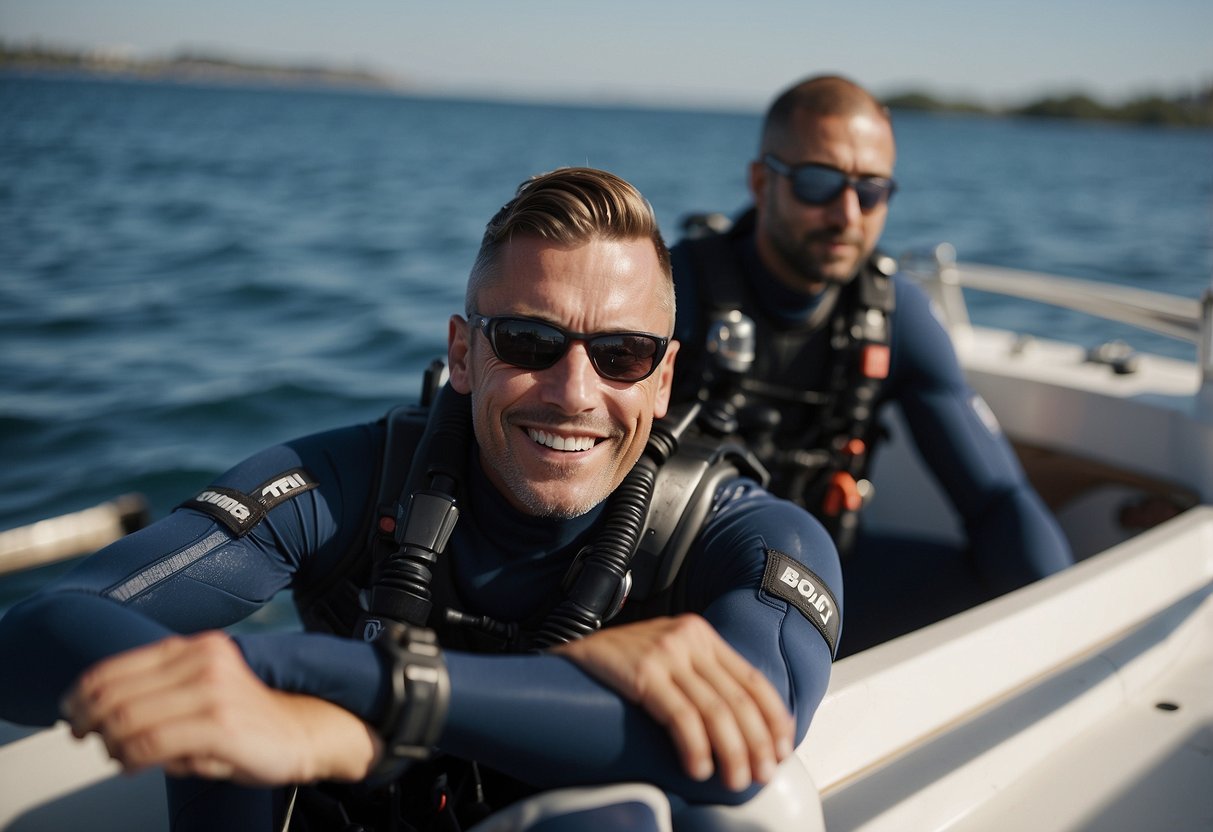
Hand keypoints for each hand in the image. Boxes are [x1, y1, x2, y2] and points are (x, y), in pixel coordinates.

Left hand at [60, 631, 381, 785]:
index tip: (72, 714)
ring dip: (111, 745)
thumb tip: (97, 709)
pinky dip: (131, 760)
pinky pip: (150, 745)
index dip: (81, 695)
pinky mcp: (220, 725)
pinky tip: (135, 765)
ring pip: (127, 721)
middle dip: (88, 722)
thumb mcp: (201, 686)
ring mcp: (213, 692)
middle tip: (86, 739)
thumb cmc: (246, 716)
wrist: (301, 731)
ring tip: (117, 755)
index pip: (116, 667)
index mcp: (195, 647)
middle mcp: (203, 661)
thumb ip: (158, 688)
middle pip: (115, 695)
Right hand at [551, 614, 793, 791]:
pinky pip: (680, 716)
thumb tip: (741, 727)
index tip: (782, 750)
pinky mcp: (642, 673)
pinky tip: (698, 768)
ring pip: (715, 711)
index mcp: (701, 634)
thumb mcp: (668, 657)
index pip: (752, 679)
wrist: (570, 656)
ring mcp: (664, 654)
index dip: (774, 718)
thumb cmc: (622, 665)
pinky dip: (695, 747)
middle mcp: (688, 639)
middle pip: (738, 699)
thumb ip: (700, 677)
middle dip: (756, 744)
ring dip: (731, 753)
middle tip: (761, 775)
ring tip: (733, 781)